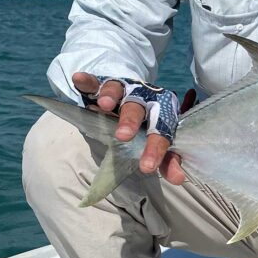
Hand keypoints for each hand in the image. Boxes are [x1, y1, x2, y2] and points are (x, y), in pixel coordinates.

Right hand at [72, 72, 186, 183]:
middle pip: (138, 108)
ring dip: (110, 96)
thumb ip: (168, 160)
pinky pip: (95, 82)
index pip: (161, 129)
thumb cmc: (149, 126)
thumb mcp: (159, 143)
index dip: (156, 148)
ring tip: (104, 105)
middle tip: (123, 136)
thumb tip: (178, 179)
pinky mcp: (104, 86)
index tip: (147, 167)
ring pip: (117, 90)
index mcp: (163, 111)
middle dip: (131, 120)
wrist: (138, 98)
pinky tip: (79, 79)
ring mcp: (124, 90)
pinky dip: (87, 81)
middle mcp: (144, 97)